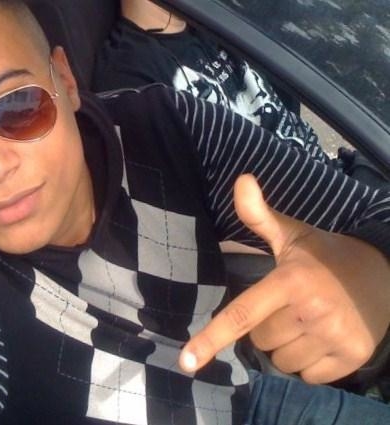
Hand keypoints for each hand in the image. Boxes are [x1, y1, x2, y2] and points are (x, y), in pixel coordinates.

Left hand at [179, 174, 389, 383]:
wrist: (384, 273)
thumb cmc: (325, 256)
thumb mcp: (292, 234)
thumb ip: (259, 215)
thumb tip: (240, 179)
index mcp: (290, 281)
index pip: (242, 314)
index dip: (211, 338)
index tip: (186, 362)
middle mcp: (312, 311)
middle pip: (260, 340)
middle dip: (267, 328)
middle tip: (291, 306)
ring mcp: (335, 336)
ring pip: (282, 361)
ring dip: (288, 347)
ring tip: (310, 321)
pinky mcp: (353, 357)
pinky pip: (307, 376)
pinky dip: (310, 363)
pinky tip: (324, 337)